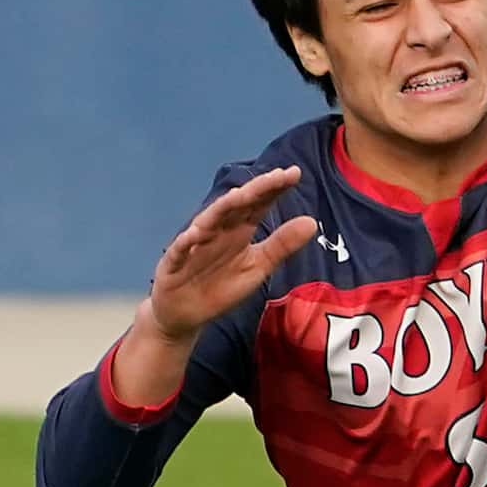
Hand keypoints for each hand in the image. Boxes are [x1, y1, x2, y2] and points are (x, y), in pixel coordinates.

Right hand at [149, 169, 316, 339]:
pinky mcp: (174, 263)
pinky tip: (195, 234)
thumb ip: (281, 245)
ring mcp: (195, 244)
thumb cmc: (221, 286)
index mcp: (239, 230)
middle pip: (237, 206)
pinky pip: (180, 251)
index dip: (274, 189)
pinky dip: (186, 242)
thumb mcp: (258, 267)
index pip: (259, 204)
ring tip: (239, 196)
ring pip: (208, 222)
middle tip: (276, 176)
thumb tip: (312, 222)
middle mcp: (218, 230)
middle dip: (255, 190)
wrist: (185, 313)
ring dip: (221, 209)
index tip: (294, 173)